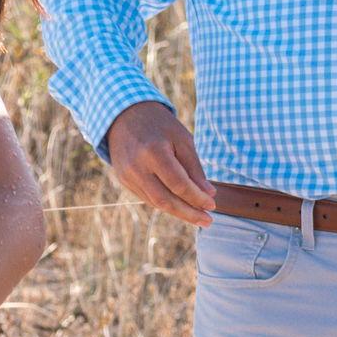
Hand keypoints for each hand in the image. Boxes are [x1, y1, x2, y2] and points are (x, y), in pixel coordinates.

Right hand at [101, 97, 213, 224]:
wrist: (124, 115)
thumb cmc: (159, 125)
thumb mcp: (182, 138)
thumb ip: (194, 167)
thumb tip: (208, 194)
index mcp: (154, 152)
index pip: (178, 184)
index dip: (197, 198)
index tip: (212, 205)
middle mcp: (137, 167)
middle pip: (165, 200)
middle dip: (189, 214)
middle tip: (208, 221)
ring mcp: (127, 175)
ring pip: (156, 203)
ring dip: (178, 212)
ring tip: (197, 216)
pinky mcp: (123, 180)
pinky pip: (147, 197)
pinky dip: (165, 203)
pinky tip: (180, 205)